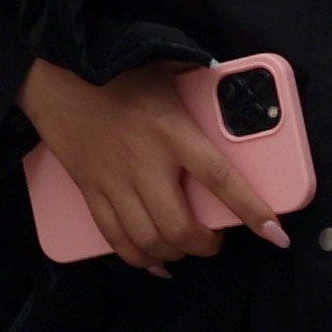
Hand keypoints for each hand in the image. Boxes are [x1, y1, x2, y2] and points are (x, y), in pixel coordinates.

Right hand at [18, 59, 285, 271]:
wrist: (56, 75)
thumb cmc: (117, 69)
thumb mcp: (167, 70)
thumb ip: (199, 85)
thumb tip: (231, 88)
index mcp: (172, 132)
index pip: (221, 179)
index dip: (252, 211)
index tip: (276, 233)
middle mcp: (145, 164)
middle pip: (180, 227)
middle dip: (205, 245)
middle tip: (216, 240)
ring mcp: (114, 183)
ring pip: (149, 240)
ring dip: (174, 255)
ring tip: (186, 249)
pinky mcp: (90, 192)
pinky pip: (115, 239)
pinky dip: (137, 258)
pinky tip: (152, 262)